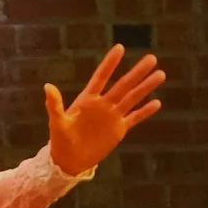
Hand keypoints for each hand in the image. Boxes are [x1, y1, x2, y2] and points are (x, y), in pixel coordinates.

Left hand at [44, 44, 163, 176]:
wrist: (69, 160)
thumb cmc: (60, 140)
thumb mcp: (57, 122)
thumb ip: (54, 105)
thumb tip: (47, 86)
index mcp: (87, 99)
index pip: (101, 77)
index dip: (110, 63)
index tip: (120, 47)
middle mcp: (103, 104)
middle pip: (123, 85)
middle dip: (137, 72)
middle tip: (152, 58)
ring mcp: (112, 116)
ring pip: (132, 98)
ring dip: (145, 87)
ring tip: (160, 74)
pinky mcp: (119, 129)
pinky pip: (135, 118)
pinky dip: (145, 111)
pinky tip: (157, 102)